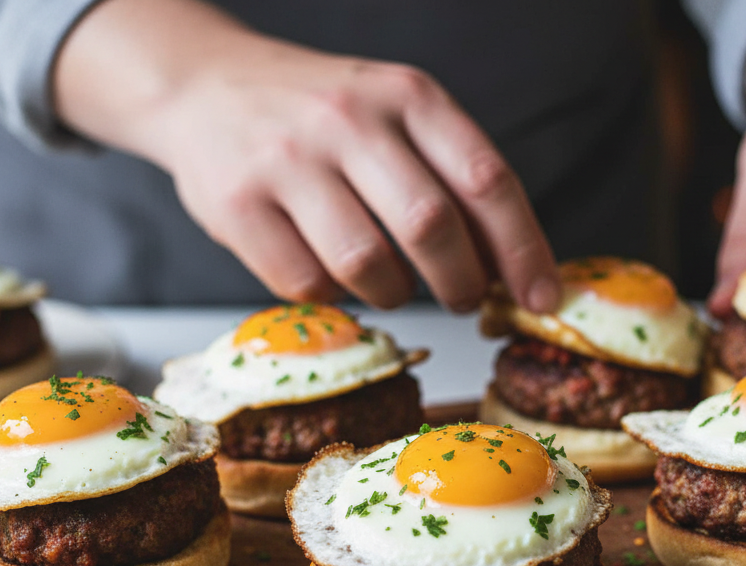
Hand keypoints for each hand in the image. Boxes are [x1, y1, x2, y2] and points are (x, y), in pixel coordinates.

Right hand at [54, 0, 559, 313]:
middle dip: (461, 283)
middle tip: (465, 299)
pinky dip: (333, 297)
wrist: (204, 85)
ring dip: (395, 293)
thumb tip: (511, 268)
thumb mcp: (397, 115)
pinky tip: (332, 274)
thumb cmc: (322, 114)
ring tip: (392, 282)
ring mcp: (288, 161)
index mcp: (407, 95)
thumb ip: (452, 177)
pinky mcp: (237, 205)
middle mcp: (349, 120)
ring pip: (367, 265)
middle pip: (431, 226)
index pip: (486, 179)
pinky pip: (306, 285)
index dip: (523, 249)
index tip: (541, 296)